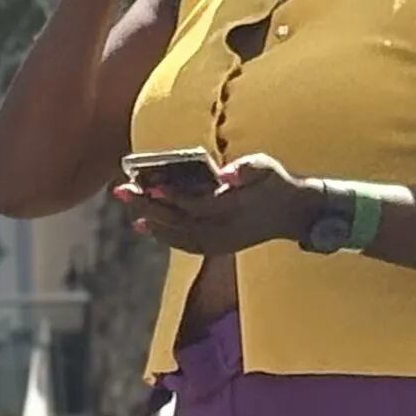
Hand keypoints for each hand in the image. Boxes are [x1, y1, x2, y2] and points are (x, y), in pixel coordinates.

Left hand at [116, 151, 320, 256]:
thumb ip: (247, 169)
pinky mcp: (217, 247)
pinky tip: (143, 226)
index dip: (173, 198)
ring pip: (178, 237)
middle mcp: (223, 231)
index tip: (150, 187)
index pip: (197, 206)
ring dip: (151, 222)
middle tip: (122, 191)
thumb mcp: (267, 168)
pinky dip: (163, 236)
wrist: (293, 213)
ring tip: (128, 207)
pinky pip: (184, 244)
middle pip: (179, 223)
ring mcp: (220, 242)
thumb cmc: (276, 184)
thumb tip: (227, 175)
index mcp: (233, 209)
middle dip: (149, 208)